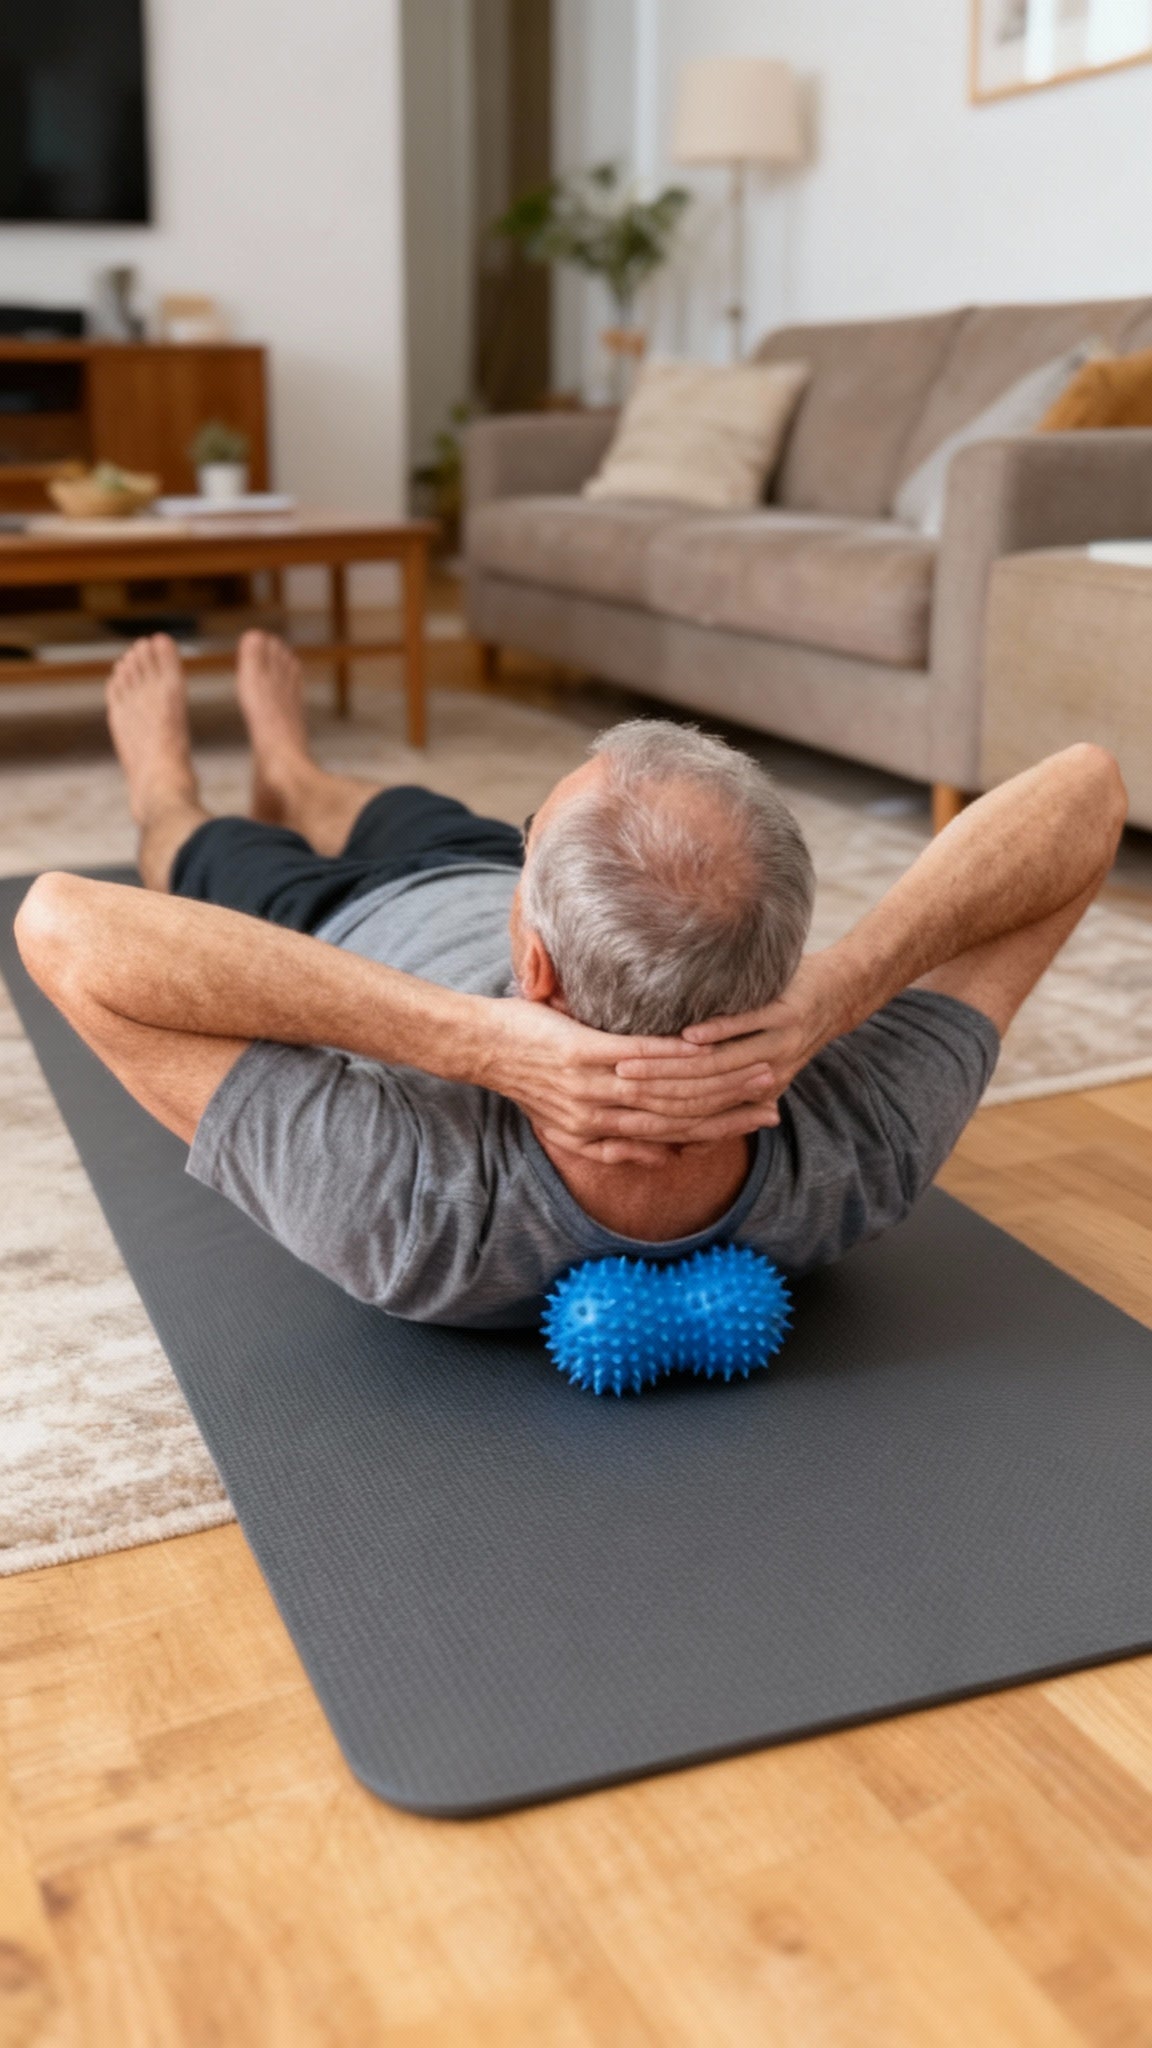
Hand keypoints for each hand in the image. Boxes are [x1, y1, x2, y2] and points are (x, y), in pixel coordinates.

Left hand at [477, 996, 784, 1165]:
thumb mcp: (562, 1124)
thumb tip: (657, 1154)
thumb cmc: (522, 1074)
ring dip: (717, 1083)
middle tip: (773, 1104)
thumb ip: (609, 1141)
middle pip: (678, 1121)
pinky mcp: (584, 1055)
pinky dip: (679, 1055)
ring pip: (667, 1092)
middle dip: (730, 1114)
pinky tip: (710, 1048)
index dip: (716, 1135)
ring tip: (756, 1071)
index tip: (755, 1125)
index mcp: (597, 1139)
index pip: (670, 1140)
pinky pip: (641, 1057)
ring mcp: (592, 1089)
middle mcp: (599, 1121)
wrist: (479, 1047)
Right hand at [612, 955, 844, 1103]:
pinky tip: (688, 1032)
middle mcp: (770, 1075)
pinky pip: (747, 1025)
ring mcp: (781, 1045)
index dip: (662, 1120)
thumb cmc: (786, 1024)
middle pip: (703, 1094)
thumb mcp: (762, 1065)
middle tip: (617, 1082)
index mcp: (759, 1092)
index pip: (703, 1119)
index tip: (622, 1117)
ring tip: (634, 1062)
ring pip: (721, 1064)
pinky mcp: (789, 1014)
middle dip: (656, 1088)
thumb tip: (677, 1125)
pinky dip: (717, 1030)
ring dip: (676, 1065)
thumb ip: (722, 1092)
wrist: (843, 992)